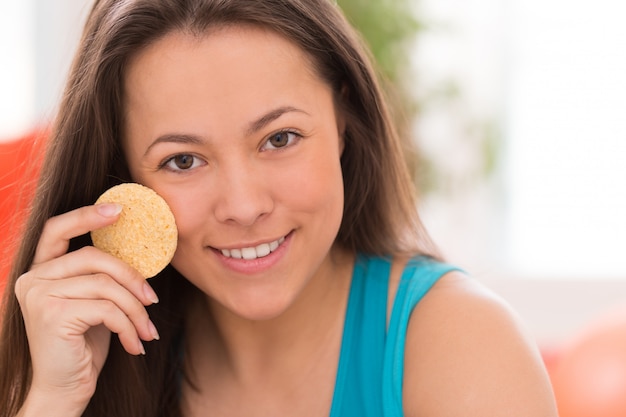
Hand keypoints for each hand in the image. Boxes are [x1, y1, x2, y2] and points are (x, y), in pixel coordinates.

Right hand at [14, 203, 159, 413]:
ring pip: (106, 284)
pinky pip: (107, 308)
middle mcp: (32, 279)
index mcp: (40, 270)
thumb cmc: (82, 345)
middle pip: (94, 257)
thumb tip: (139, 252)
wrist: (63, 390)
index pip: (57, 229)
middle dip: (132, 277)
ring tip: (146, 331)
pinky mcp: (52, 315)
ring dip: (136, 309)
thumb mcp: (93, 303)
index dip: (87, 215)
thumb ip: (101, 277)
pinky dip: (128, 326)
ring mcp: (38, 295)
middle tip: (152, 300)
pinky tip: (134, 345)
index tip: (119, 209)